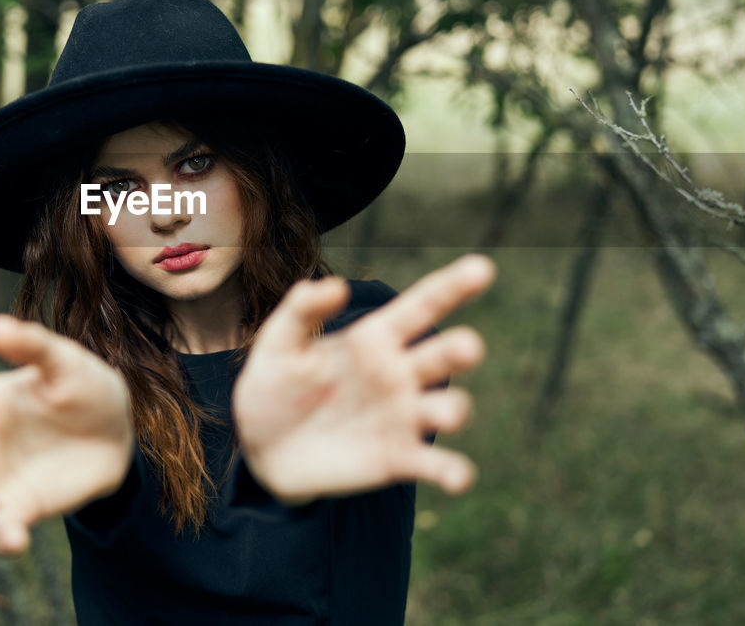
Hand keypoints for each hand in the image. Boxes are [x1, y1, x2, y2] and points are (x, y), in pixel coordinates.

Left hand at [233, 254, 492, 504]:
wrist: (262, 446)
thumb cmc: (275, 384)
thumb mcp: (279, 342)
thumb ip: (302, 310)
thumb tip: (334, 285)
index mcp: (377, 338)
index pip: (422, 306)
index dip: (453, 286)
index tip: (482, 268)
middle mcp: (400, 373)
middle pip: (441, 356)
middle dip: (460, 350)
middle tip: (468, 347)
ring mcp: (403, 417)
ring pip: (445, 408)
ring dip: (453, 409)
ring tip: (447, 413)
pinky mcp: (398, 459)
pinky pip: (434, 465)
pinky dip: (452, 471)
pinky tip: (459, 478)